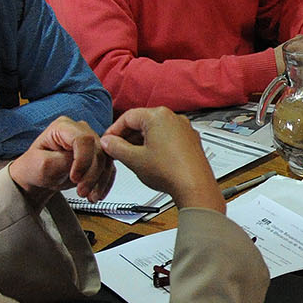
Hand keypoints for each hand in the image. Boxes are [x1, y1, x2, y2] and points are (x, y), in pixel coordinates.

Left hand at [8, 116, 115, 210]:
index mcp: (63, 127)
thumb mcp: (42, 165)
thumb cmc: (35, 168)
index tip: (75, 178)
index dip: (83, 160)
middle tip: (82, 191)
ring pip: (107, 160)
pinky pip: (109, 167)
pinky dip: (104, 182)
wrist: (38, 178)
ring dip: (100, 181)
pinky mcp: (97, 155)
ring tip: (89, 196)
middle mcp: (80, 131)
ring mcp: (90, 143)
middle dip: (92, 174)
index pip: (83, 139)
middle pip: (98, 150)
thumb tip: (82, 162)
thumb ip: (62, 161)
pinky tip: (97, 193)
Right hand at [100, 108, 223, 211]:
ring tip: (132, 158)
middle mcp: (174, 118)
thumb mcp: (134, 160)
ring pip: (156, 131)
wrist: (195, 187)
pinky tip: (151, 160)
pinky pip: (168, 139)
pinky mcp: (191, 141)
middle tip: (116, 151)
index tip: (108, 141)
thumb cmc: (170, 172)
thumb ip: (116, 147)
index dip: (113, 131)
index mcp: (158, 116)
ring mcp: (185, 129)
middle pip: (142, 123)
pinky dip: (156, 146)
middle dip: (127, 137)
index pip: (127, 117)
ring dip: (141, 143)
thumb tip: (108, 142)